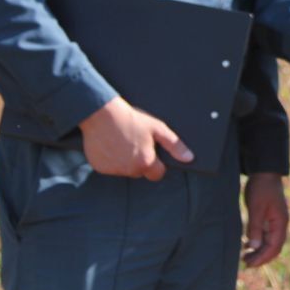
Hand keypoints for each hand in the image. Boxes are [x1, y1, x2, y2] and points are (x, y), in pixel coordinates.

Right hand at [78, 96, 192, 179]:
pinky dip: (111, 159)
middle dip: (140, 161)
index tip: (153, 152)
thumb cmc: (131, 120)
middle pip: (140, 172)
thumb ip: (174, 145)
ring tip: (123, 140)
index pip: (157, 174)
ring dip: (125, 161)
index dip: (157, 164)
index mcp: (145, 162)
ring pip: (124, 170)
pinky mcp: (99, 167)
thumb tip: (189, 158)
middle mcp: (129, 170)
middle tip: (136, 141)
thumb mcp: (157, 128)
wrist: (101, 114)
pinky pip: (109, 167)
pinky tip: (111, 144)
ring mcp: (113, 170)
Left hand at [242, 172, 287, 266]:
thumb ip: (255, 227)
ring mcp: (275, 222)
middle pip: (273, 248)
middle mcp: (280, 224)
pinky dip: (258, 243)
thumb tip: (254, 246)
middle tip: (246, 263)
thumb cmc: (262, 188)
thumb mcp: (256, 208)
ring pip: (269, 243)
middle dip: (261, 257)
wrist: (265, 173)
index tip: (249, 263)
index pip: (274, 247)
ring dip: (259, 251)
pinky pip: (265, 235)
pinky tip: (246, 245)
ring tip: (245, 257)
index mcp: (280, 223)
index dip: (262, 258)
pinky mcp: (269, 218)